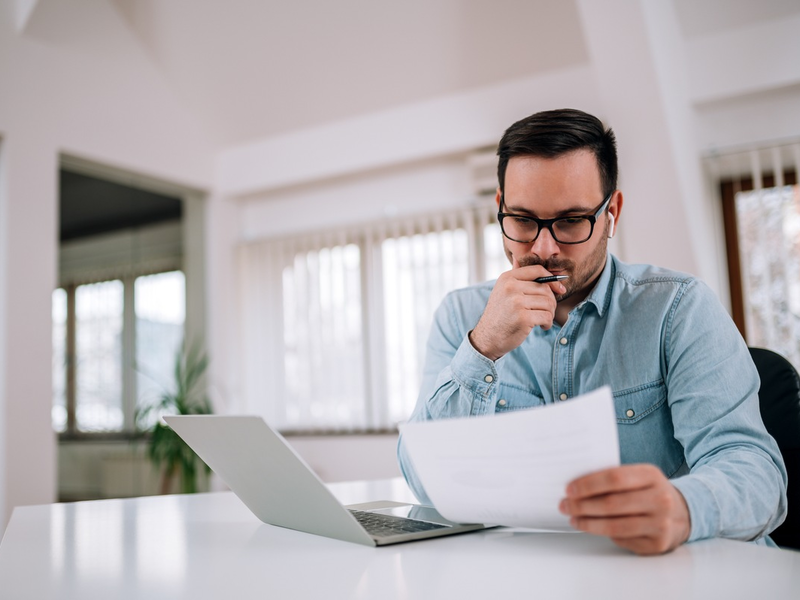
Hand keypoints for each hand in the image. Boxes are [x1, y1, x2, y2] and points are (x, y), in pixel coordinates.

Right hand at [469, 258, 565, 360]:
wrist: (488, 338)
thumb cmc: (500, 315)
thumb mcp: (502, 291)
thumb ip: (516, 278)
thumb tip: (530, 263)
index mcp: (507, 278)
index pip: (537, 270)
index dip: (552, 279)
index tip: (559, 289)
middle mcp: (511, 287)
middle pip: (545, 288)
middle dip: (551, 302)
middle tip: (546, 312)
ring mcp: (516, 302)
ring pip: (548, 303)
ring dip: (550, 313)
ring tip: (543, 319)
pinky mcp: (523, 317)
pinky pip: (547, 316)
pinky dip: (547, 323)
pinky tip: (541, 326)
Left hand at [559, 464, 690, 554]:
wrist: (682, 513)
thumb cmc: (649, 492)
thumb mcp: (638, 477)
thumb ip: (614, 478)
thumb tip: (576, 485)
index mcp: (652, 475)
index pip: (614, 478)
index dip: (588, 484)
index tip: (569, 489)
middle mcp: (660, 499)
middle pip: (612, 503)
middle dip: (582, 505)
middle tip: (564, 505)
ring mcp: (661, 523)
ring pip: (615, 525)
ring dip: (588, 523)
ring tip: (573, 517)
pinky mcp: (657, 543)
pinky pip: (622, 539)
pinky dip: (601, 533)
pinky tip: (589, 527)